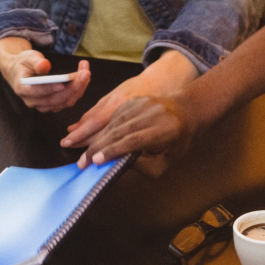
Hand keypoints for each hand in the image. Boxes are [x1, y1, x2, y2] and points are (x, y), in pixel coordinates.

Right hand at [0, 39, 91, 113]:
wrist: (22, 73)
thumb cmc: (24, 63)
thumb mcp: (28, 57)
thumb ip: (36, 62)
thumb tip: (44, 65)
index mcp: (22, 89)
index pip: (36, 91)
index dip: (49, 89)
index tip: (62, 84)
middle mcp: (32, 101)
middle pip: (55, 99)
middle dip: (72, 86)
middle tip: (85, 72)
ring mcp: (44, 106)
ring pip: (64, 102)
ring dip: (79, 88)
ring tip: (86, 71)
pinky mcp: (53, 106)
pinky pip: (68, 101)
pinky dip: (78, 90)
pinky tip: (85, 78)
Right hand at [68, 49, 198, 176]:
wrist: (187, 110)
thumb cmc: (177, 141)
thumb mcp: (167, 161)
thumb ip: (144, 165)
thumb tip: (118, 164)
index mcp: (165, 129)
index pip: (135, 140)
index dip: (114, 150)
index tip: (97, 161)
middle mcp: (151, 112)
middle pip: (119, 129)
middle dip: (97, 146)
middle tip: (81, 161)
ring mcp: (141, 103)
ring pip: (111, 120)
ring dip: (92, 135)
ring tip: (77, 149)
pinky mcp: (132, 99)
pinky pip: (111, 112)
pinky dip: (97, 124)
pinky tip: (85, 134)